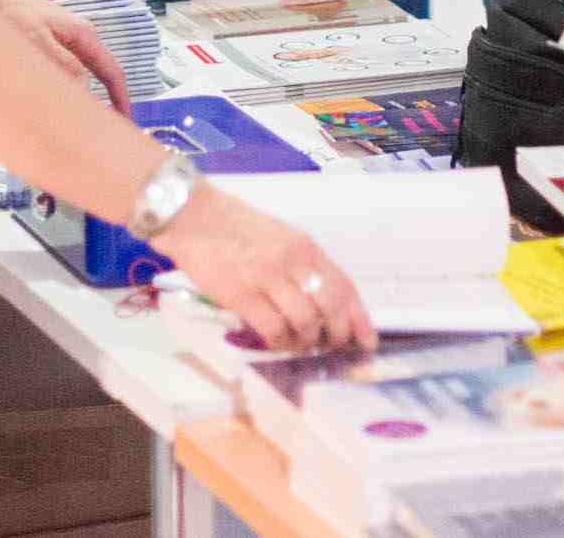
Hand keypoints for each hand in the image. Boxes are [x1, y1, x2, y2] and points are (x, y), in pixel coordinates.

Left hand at [0, 0, 133, 116]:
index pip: (112, 71)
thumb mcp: (37, 39)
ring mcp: (64, 42)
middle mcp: (78, 38)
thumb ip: (63, 64)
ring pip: (81, 75)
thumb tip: (84, 90)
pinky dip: (65, 89)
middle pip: (100, 75)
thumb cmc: (11, 9)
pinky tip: (56, 101)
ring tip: (79, 120)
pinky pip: (65, 73)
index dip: (121, 98)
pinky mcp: (49, 47)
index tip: (125, 119)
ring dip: (82, 96)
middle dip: (104, 101)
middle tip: (102, 127)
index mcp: (83, 34)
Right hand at [153, 182, 376, 352]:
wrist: (194, 217)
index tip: (368, 340)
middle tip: (331, 347)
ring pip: (305, 322)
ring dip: (306, 341)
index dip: (359, 317)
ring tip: (298, 344)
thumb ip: (302, 265)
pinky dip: (279, 342)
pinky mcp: (242, 295)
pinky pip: (273, 328)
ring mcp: (268, 278)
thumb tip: (322, 304)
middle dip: (337, 335)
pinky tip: (275, 341)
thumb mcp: (280, 237)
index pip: (344, 285)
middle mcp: (293, 261)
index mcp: (306, 246)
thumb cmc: (237, 227)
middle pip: (331, 308)